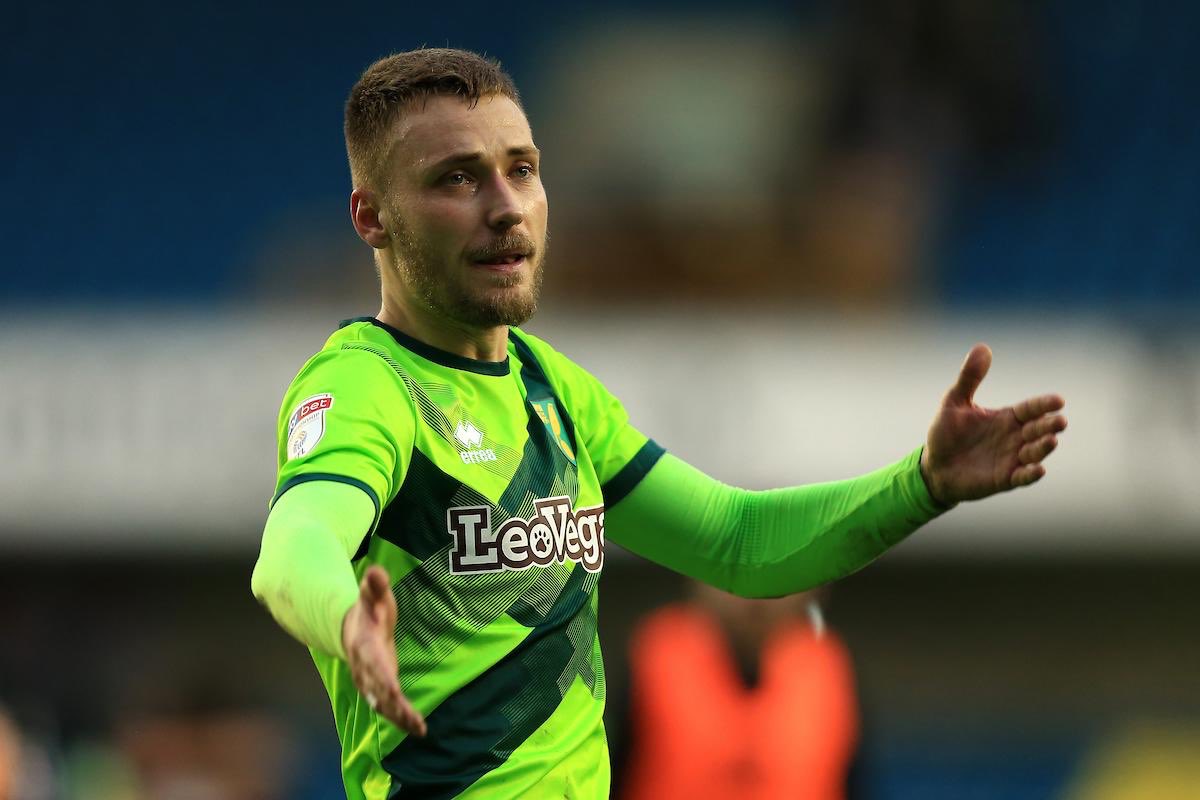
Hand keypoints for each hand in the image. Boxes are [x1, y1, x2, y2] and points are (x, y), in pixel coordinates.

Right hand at [342, 565, 426, 736]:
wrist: (352, 627)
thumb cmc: (370, 608)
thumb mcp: (373, 595)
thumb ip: (375, 585)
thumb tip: (375, 571)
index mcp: (365, 646)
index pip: (374, 664)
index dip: (384, 679)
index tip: (396, 692)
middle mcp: (364, 668)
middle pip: (378, 690)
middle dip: (395, 706)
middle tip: (414, 721)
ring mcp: (369, 681)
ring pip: (382, 704)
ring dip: (399, 718)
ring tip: (419, 729)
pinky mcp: (378, 688)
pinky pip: (388, 706)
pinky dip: (401, 718)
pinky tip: (418, 729)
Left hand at [920, 344, 1066, 505]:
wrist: (934, 467)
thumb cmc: (946, 434)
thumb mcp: (954, 402)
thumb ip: (969, 378)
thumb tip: (983, 347)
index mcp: (1007, 418)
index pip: (1031, 409)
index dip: (1044, 405)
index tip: (1058, 400)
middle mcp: (1014, 437)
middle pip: (1038, 429)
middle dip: (1050, 425)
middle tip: (1060, 421)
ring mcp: (1011, 459)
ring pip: (1035, 453)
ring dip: (1044, 448)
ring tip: (1051, 440)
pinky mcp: (1004, 479)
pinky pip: (1022, 477)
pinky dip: (1031, 474)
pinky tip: (1037, 469)